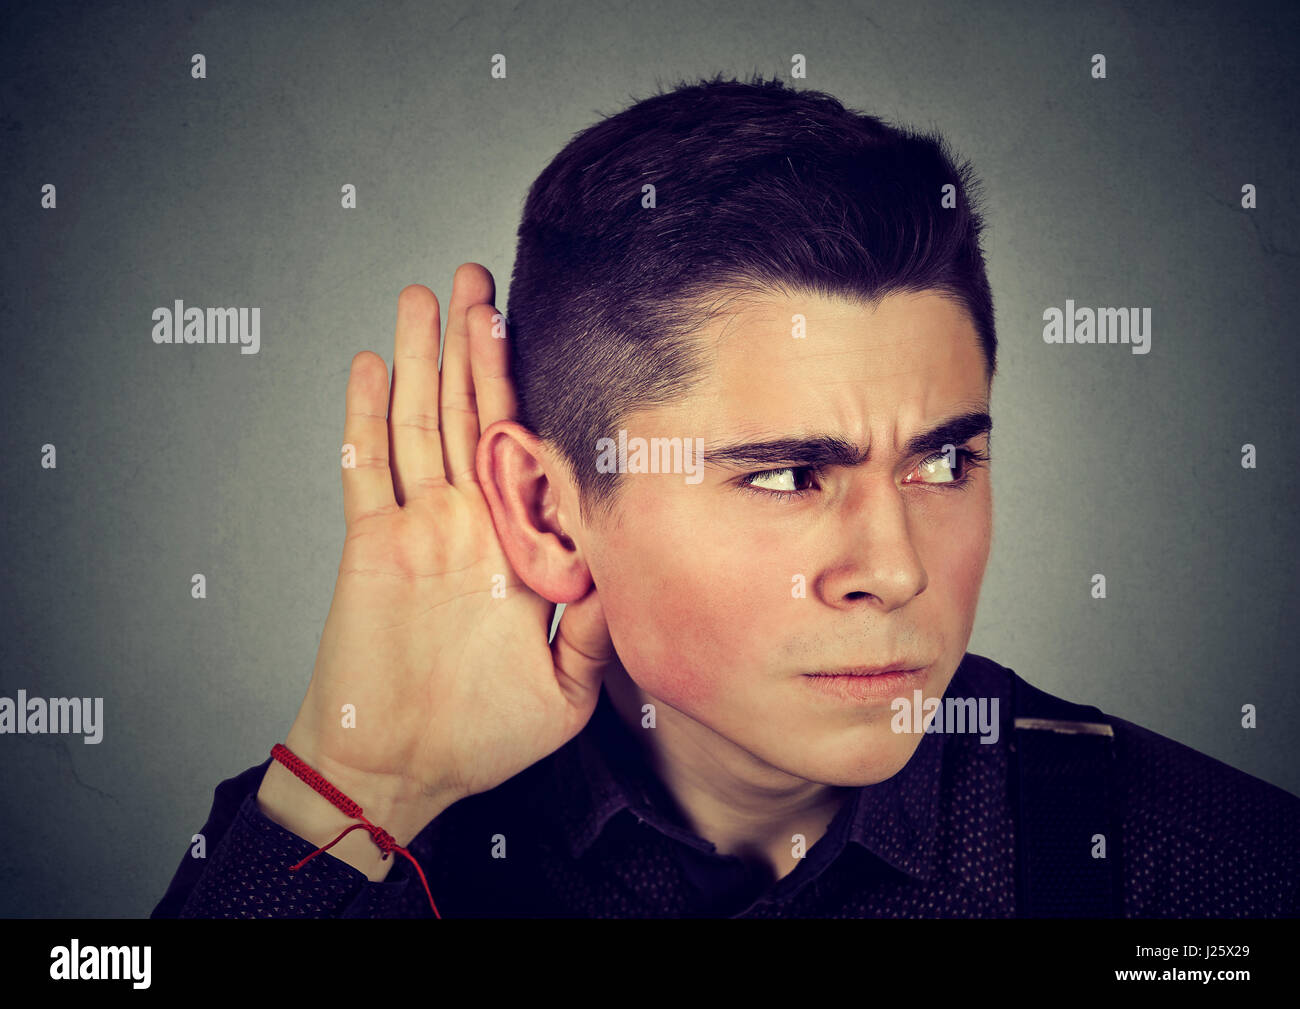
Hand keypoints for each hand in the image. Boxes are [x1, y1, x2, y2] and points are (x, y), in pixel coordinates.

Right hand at [277, 266, 616, 842]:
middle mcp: (468, 523)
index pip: (527, 449)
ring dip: (423, 359)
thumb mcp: (567, 685)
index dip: (532, 391)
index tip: (547, 334)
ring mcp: (418, 528)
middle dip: (477, 346)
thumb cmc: (483, 737)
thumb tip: (633, 567)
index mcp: (516, 546)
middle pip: (473, 415)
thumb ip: (598, 624)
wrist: (400, 770)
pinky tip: (371, 365)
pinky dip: (364, 416)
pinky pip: (365, 469)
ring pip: (419, 424)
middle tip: (480, 278)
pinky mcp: (370, 545)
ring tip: (427, 295)